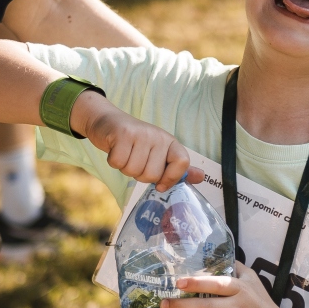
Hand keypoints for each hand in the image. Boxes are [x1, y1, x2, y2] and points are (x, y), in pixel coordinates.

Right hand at [76, 101, 203, 191]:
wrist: (107, 122)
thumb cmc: (135, 143)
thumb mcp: (158, 154)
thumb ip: (178, 168)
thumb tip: (201, 177)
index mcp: (170, 142)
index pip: (182, 162)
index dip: (171, 178)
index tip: (160, 185)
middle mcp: (158, 136)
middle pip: (152, 174)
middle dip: (140, 175)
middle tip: (135, 160)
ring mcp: (141, 134)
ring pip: (134, 171)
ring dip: (125, 168)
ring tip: (126, 155)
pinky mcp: (122, 134)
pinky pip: (118, 163)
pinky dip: (113, 162)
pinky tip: (115, 151)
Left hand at [159, 261, 290, 307]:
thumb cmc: (260, 304)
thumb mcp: (252, 280)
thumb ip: (236, 267)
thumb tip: (215, 251)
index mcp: (239, 290)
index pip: (217, 284)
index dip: (197, 283)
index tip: (178, 282)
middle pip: (204, 307)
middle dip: (180, 306)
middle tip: (163, 303)